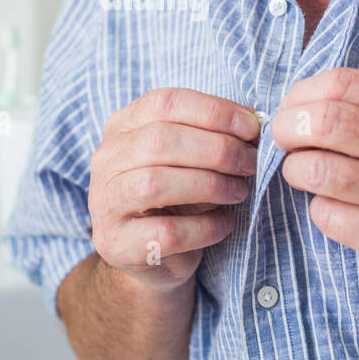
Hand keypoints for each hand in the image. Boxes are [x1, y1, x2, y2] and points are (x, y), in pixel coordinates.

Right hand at [88, 88, 260, 293]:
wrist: (150, 257)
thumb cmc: (178, 199)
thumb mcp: (191, 159)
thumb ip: (214, 136)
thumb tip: (254, 122)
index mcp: (123, 126)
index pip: (164, 102)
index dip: (213, 111)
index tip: (252, 127)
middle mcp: (106, 159)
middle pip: (160, 140)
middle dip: (217, 149)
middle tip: (250, 163)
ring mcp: (105, 202)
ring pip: (155, 184)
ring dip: (210, 185)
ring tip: (238, 192)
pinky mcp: (115, 243)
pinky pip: (166, 231)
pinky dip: (205, 227)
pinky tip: (223, 224)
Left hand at [271, 67, 358, 307]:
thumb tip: (298, 103)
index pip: (343, 84)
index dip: (302, 93)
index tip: (292, 108)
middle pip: (324, 122)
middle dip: (287, 128)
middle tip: (283, 139)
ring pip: (317, 170)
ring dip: (294, 170)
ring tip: (302, 173)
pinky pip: (327, 216)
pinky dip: (318, 209)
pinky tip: (335, 207)